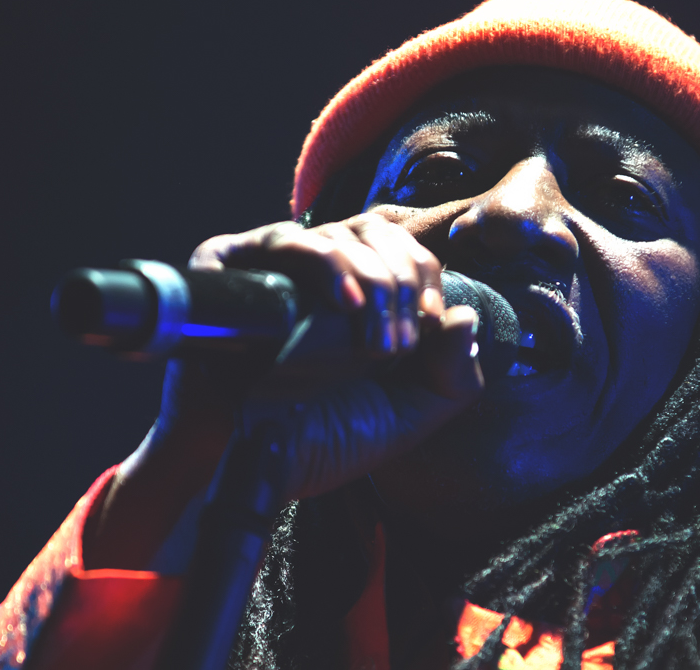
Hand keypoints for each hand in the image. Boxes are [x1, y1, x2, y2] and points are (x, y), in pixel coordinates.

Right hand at [84, 215, 483, 569]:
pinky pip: (285, 241)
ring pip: (342, 235)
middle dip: (404, 285)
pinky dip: (327, 264)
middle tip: (396, 349)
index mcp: (361, 296)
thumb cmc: (321, 440)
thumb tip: (466, 317)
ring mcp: (278, 267)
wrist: (249, 467)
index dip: (426, 280)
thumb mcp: (406, 417)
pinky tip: (346, 303)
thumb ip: (453, 378)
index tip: (427, 329)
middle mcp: (321, 274)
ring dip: (376, 283)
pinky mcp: (233, 265)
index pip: (406, 252)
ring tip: (375, 346)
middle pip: (380, 233)